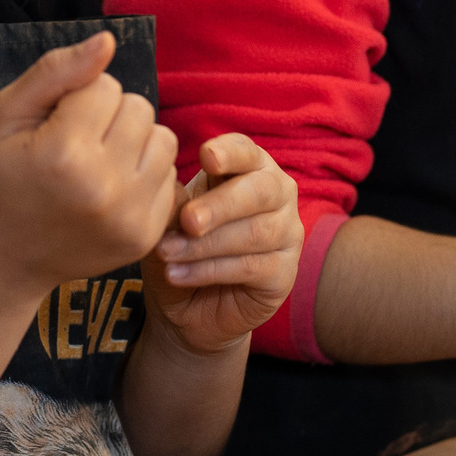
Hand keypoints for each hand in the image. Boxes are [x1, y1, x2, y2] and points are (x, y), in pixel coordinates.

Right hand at [0, 31, 179, 292]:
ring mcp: (129, 216)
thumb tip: (108, 39)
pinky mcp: (146, 235)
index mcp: (65, 152)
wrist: (1, 259)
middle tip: (76, 142)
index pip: (106, 86)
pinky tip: (111, 188)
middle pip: (140, 108)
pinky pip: (169, 177)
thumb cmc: (0, 177)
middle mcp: (104, 186)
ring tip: (98, 161)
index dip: (78, 97)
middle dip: (110, 115)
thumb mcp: (7, 114)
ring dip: (134, 141)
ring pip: (163, 139)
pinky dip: (144, 174)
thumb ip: (56, 71)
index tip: (54, 124)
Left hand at [142, 133, 303, 353]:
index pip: (246, 151)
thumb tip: (169, 186)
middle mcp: (277, 195)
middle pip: (259, 190)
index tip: (206, 156)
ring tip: (167, 254)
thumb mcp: (169, 220)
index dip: (229, 152)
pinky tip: (179, 274)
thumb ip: (175, 202)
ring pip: (255, 232)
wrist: (185, 304)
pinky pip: (252, 267)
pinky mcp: (284, 273)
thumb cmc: (179, 246)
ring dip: (206, 245)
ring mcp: (287, 233)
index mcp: (248, 168)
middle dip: (219, 205)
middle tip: (187, 220)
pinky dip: (210, 270)